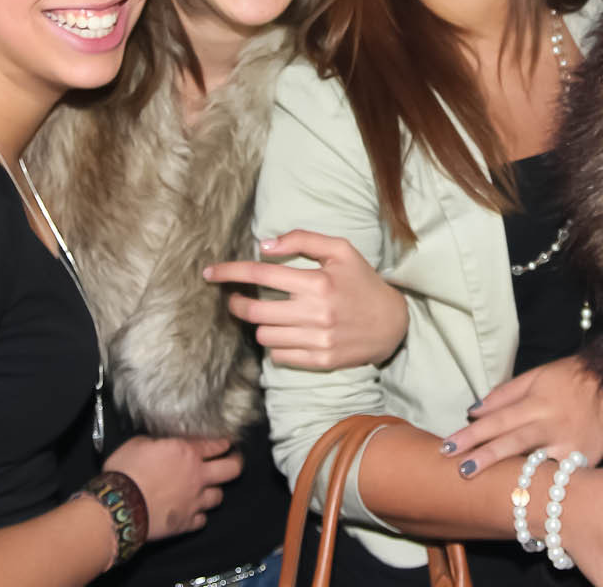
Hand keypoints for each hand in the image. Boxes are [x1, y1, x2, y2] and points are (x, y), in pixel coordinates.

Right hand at [102, 435, 241, 539]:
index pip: (216, 445)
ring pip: (219, 497)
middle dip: (236, 463)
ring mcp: (194, 501)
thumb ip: (158, 443)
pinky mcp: (186, 522)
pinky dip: (199, 516)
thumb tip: (161, 444)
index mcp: (187, 453)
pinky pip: (202, 520)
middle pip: (232, 469)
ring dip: (214, 492)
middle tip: (234, 461)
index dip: (224, 443)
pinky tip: (193, 512)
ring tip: (210, 489)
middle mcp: (197, 476)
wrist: (117, 506)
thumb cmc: (125, 472)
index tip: (226, 444)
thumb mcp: (139, 443)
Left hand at [205, 229, 408, 369]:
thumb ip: (302, 240)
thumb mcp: (340, 250)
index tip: (209, 272)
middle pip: (255, 311)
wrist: (392, 323)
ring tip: (271, 316)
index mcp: (317, 282)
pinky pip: (279, 356)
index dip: (230, 272)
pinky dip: (276, 345)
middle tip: (236, 299)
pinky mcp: (320, 361)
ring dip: (261, 324)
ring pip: (264, 336)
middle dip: (237, 304)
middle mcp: (315, 312)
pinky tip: (287, 334)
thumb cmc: (362, 282)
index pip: (261, 274)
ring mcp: (317, 341)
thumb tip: (265, 245)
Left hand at [441, 354, 602, 477]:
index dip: (471, 434)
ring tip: (487, 490)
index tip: (446, 448)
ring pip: (536, 464)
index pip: (497, 421)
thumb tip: (472, 411)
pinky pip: (560, 476)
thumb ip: (503, 395)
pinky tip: (523, 498)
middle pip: (513, 443)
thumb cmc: (569, 378)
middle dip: (485, 457)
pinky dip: (542, 485)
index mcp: (537, 403)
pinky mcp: (586, 461)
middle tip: (459, 470)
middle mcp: (552, 425)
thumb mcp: (535, 376)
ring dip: (511, 477)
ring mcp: (570, 446)